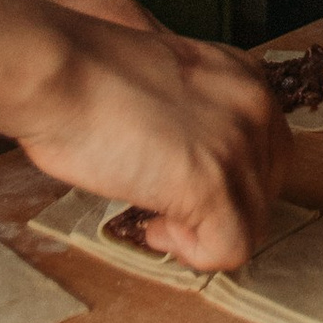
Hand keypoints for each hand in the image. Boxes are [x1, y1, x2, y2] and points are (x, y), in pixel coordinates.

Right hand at [22, 0, 280, 272]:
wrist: (55, 70)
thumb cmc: (82, 70)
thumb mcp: (161, 77)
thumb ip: (191, 110)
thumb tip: (187, 154)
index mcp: (243, 76)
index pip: (266, 148)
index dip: (225, 176)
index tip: (178, 178)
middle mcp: (255, 107)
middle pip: (266, 187)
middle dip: (220, 207)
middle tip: (166, 205)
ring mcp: (238, 147)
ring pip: (252, 223)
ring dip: (201, 231)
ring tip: (154, 216)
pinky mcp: (213, 186)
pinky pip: (231, 249)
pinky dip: (193, 252)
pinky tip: (154, 226)